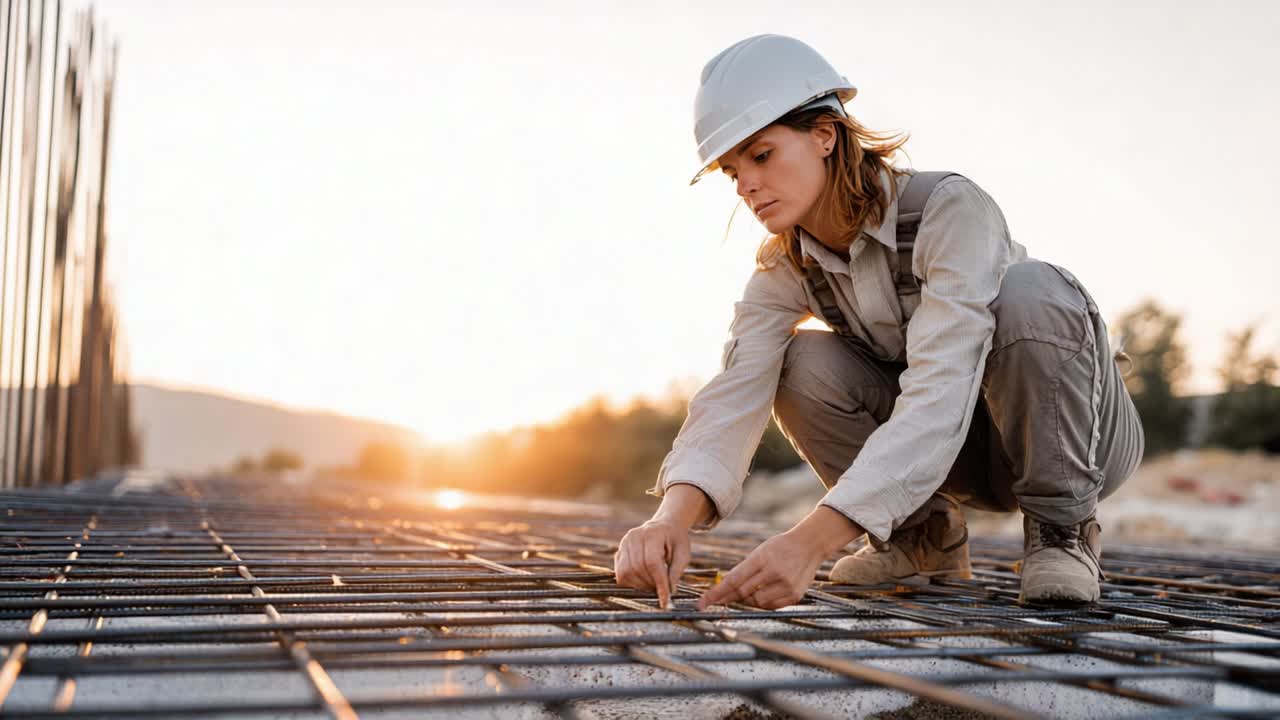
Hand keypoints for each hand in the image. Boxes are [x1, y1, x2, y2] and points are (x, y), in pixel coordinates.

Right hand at [613, 519, 689, 607]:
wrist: (665, 526)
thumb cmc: (675, 540)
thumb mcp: (683, 553)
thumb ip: (677, 571)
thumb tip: (669, 591)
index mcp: (652, 533)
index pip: (652, 562)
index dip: (659, 583)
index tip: (665, 600)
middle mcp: (634, 536)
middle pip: (638, 568)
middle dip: (651, 584)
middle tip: (662, 590)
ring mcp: (624, 543)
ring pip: (626, 573)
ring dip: (640, 585)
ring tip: (653, 584)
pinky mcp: (619, 551)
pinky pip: (620, 574)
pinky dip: (632, 582)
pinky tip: (644, 580)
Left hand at [696, 530, 824, 609]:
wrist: (810, 545)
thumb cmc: (781, 547)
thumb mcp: (760, 552)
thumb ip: (745, 570)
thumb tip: (726, 588)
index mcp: (762, 558)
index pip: (733, 580)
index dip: (716, 593)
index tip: (703, 603)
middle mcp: (774, 572)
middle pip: (743, 593)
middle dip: (729, 598)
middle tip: (718, 600)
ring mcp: (786, 585)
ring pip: (756, 602)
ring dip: (748, 600)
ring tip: (752, 590)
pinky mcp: (795, 595)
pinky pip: (771, 606)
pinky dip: (763, 603)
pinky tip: (765, 593)